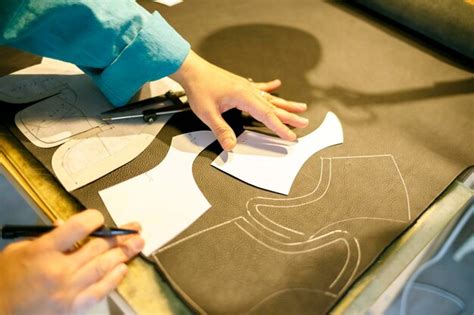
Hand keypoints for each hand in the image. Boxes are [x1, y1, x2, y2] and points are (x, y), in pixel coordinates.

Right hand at [0, 210, 143, 314]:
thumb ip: (47, 236)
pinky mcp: (73, 307)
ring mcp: (68, 290)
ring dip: (124, 253)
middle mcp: (59, 270)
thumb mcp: (20, 249)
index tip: (99, 218)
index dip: (93, 219)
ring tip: (138, 243)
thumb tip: (66, 224)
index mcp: (43, 251)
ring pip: (103, 266)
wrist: (0, 312)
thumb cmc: (8, 278)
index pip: (77, 228)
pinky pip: (100, 291)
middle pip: (97, 247)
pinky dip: (114, 278)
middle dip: (119, 236)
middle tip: (135, 228)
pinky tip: (123, 268)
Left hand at [170, 51, 308, 150]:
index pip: (267, 115)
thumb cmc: (199, 88)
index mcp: (244, 97)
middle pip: (274, 106)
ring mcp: (246, 87)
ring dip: (286, 103)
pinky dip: (270, 87)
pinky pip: (260, 87)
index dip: (280, 127)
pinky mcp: (241, 84)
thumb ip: (221, 130)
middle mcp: (248, 91)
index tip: (291, 136)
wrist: (192, 70)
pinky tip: (277, 84)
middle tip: (305, 122)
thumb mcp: (208, 113)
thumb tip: (231, 145)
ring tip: (300, 106)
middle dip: (290, 116)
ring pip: (270, 97)